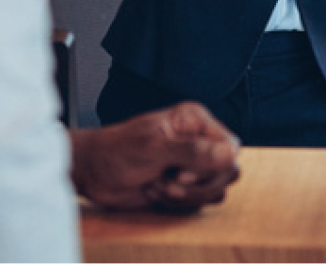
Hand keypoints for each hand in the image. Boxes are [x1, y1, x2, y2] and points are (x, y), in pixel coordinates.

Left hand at [71, 102, 240, 212]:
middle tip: (171, 181)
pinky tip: (155, 192)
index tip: (184, 172)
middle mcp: (198, 141)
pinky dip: (178, 205)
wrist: (94, 173)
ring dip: (186, 197)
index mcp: (195, 121)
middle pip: (228, 170)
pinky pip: (199, 203)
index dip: (214, 165)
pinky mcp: (184, 187)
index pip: (230, 146)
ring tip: (159, 186)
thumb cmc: (117, 151)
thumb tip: (230, 154)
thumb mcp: (154, 148)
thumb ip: (193, 150)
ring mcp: (192, 165)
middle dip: (200, 185)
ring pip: (216, 190)